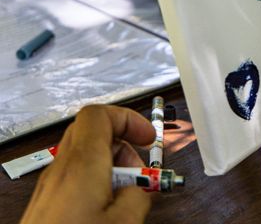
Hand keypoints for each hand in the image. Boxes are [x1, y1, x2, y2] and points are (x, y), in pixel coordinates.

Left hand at [20, 105, 155, 223]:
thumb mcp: (124, 223)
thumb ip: (138, 197)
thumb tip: (139, 191)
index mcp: (83, 163)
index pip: (100, 115)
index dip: (128, 118)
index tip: (146, 137)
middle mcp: (62, 169)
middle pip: (93, 131)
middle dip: (123, 144)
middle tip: (139, 168)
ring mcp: (51, 186)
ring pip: (85, 155)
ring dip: (111, 166)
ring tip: (127, 194)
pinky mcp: (47, 204)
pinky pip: (76, 177)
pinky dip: (97, 183)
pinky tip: (108, 211)